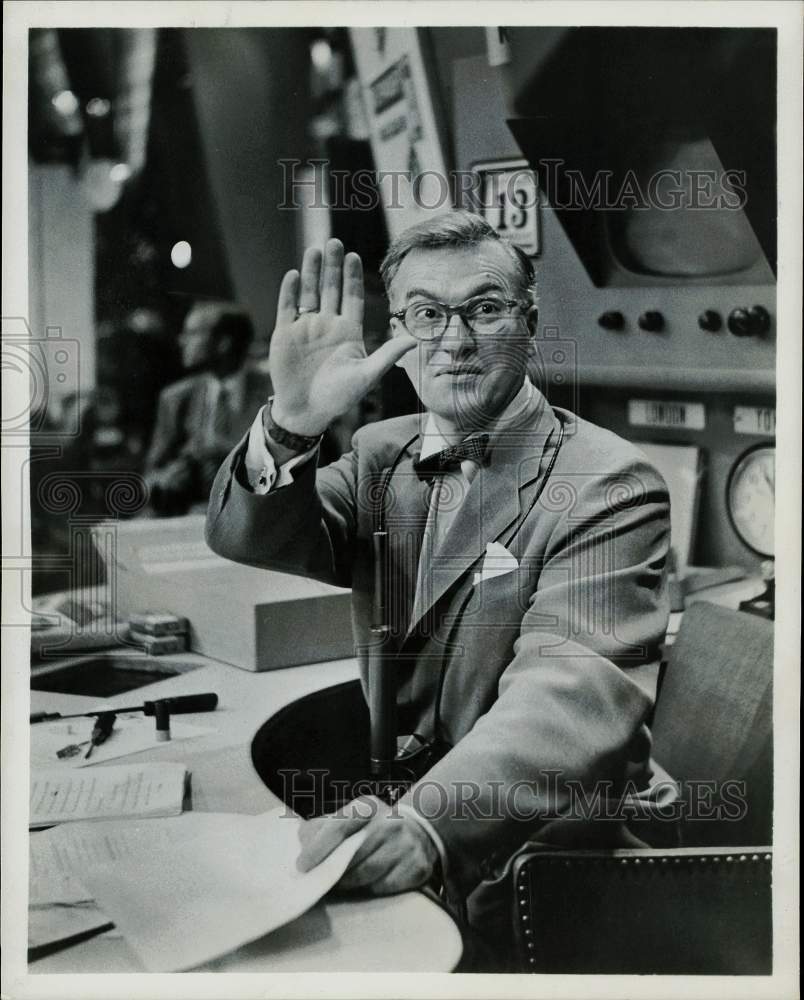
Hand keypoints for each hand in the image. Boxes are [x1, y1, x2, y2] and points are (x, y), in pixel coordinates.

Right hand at [269, 239, 415, 435]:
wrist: (306, 412)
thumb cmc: (339, 397)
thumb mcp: (367, 376)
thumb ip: (388, 355)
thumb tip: (414, 339)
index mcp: (348, 331)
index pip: (352, 297)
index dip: (352, 277)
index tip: (354, 256)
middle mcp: (327, 325)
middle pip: (330, 288)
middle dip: (332, 266)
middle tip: (334, 242)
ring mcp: (306, 328)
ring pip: (309, 292)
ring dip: (311, 272)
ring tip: (314, 249)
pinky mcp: (286, 334)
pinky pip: (287, 307)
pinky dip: (290, 291)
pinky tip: (294, 274)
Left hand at [297, 796, 437, 894]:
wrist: (419, 829)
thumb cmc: (373, 826)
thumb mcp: (351, 817)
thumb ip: (325, 826)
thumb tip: (302, 841)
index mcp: (368, 806)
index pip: (338, 827)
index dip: (318, 848)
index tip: (302, 866)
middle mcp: (389, 823)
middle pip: (351, 857)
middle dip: (332, 871)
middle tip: (319, 880)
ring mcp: (405, 845)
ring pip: (366, 874)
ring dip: (349, 883)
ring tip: (340, 883)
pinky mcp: (417, 867)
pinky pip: (384, 886)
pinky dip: (371, 887)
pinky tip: (366, 882)